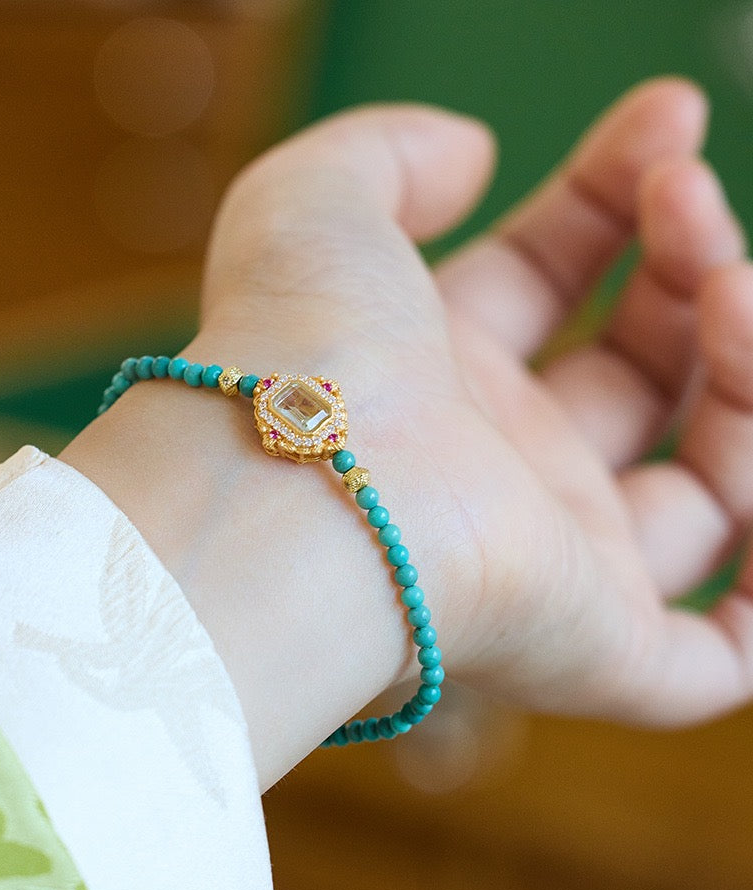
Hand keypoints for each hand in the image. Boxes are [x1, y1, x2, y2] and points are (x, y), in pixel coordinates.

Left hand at [62, 78, 752, 786]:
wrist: (299, 499)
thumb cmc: (298, 351)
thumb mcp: (315, 204)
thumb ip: (387, 156)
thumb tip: (472, 153)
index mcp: (428, 376)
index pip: (545, 281)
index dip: (611, 199)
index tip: (664, 123)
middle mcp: (495, 471)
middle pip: (636, 372)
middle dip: (687, 268)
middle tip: (686, 195)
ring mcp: (554, 566)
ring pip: (709, 489)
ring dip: (749, 374)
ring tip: (731, 288)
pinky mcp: (599, 651)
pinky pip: (724, 649)